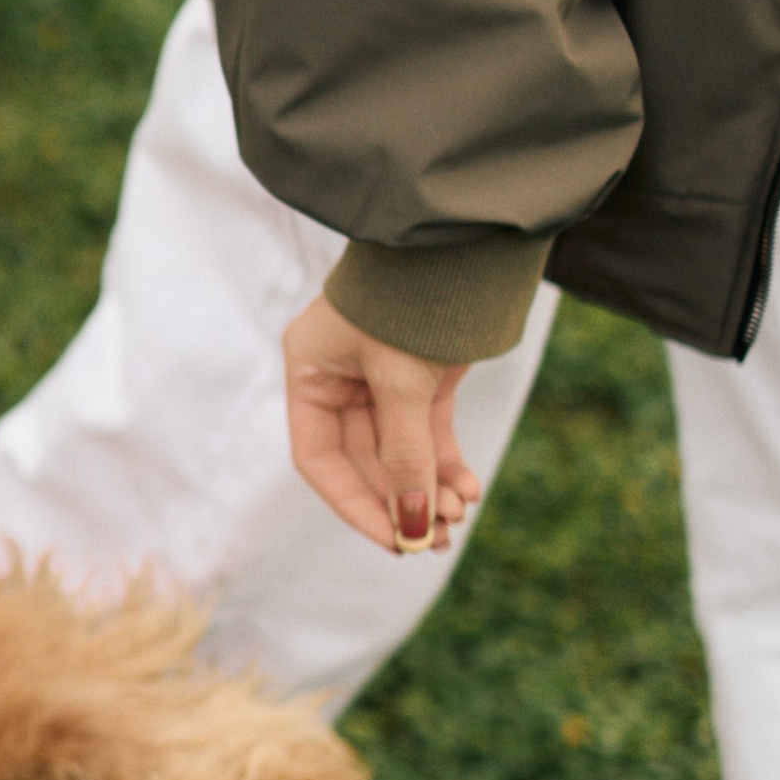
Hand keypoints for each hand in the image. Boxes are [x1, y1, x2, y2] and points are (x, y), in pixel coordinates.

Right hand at [281, 290, 480, 555]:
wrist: (465, 237)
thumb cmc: (414, 298)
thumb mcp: (403, 380)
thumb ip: (406, 455)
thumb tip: (415, 527)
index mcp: (311, 370)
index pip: (320, 458)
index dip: (355, 505)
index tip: (394, 542)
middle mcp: (341, 376)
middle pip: (364, 461)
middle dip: (402, 500)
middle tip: (437, 537)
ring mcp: (382, 375)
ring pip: (400, 451)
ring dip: (428, 487)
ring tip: (460, 515)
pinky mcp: (424, 372)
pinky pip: (429, 432)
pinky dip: (446, 464)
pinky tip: (467, 490)